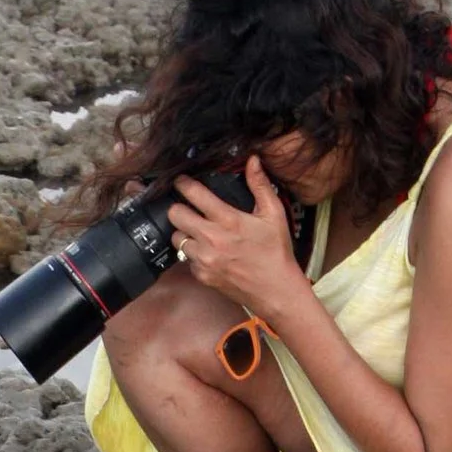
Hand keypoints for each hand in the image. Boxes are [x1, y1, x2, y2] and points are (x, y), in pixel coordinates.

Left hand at [167, 153, 310, 323]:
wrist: (275, 290)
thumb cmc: (276, 251)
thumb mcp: (274, 214)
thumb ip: (260, 185)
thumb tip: (253, 160)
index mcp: (228, 220)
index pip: (194, 195)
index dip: (183, 184)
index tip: (181, 181)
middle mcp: (211, 239)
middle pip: (175, 215)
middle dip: (179, 208)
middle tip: (187, 207)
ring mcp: (204, 259)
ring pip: (177, 238)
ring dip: (185, 233)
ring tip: (199, 231)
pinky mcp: (201, 275)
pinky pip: (186, 259)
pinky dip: (193, 254)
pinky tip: (208, 251)